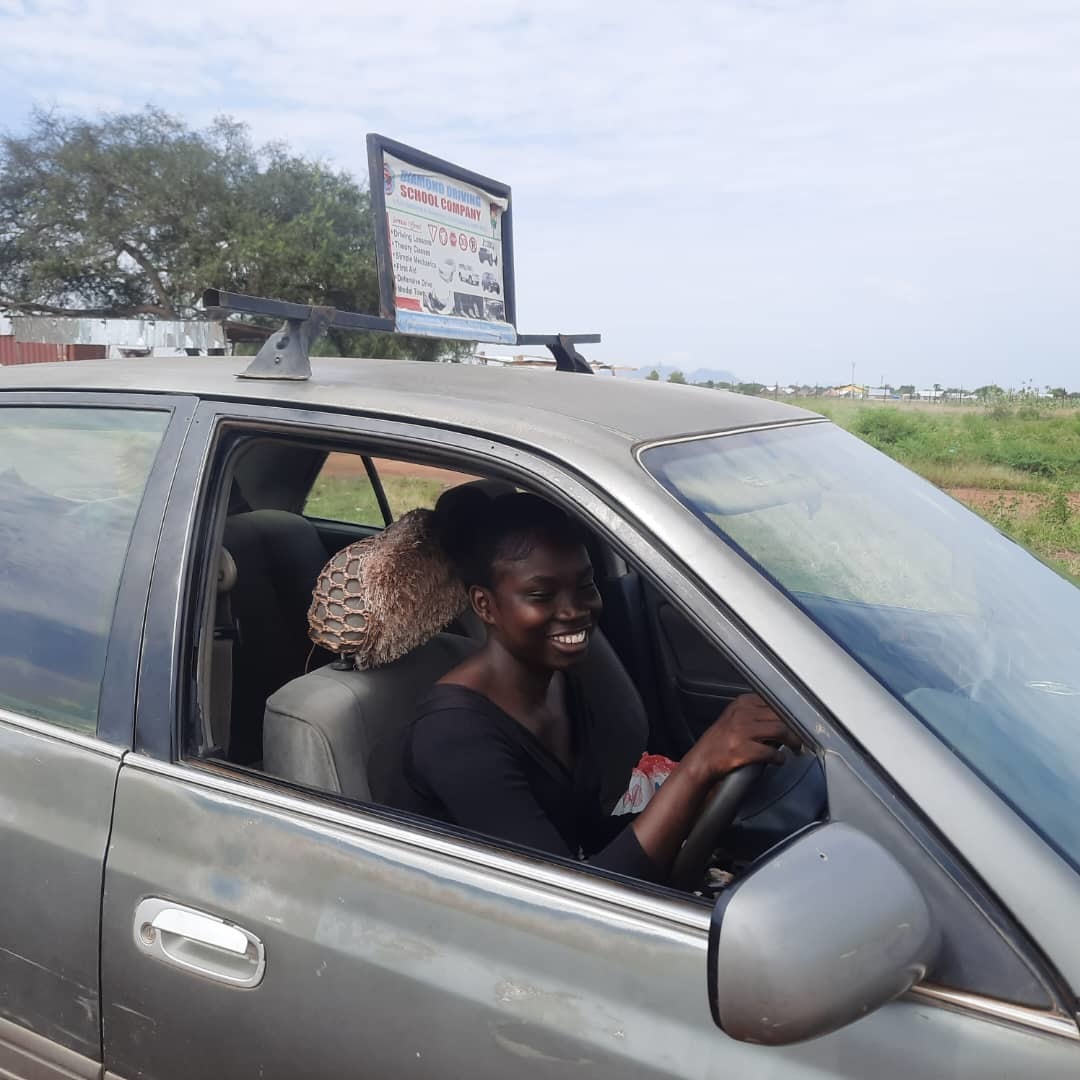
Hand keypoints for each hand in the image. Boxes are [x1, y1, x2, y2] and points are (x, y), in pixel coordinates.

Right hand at [684, 694, 800, 781]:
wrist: (702, 759)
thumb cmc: (719, 741)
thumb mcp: (735, 717)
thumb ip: (755, 712)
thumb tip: (783, 717)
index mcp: (742, 703)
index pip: (774, 702)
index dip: (789, 713)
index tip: (797, 721)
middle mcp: (742, 714)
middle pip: (780, 716)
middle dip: (794, 728)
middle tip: (799, 737)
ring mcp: (742, 732)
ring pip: (779, 730)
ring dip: (792, 741)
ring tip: (795, 747)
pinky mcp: (743, 751)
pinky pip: (771, 752)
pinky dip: (779, 757)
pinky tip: (779, 760)